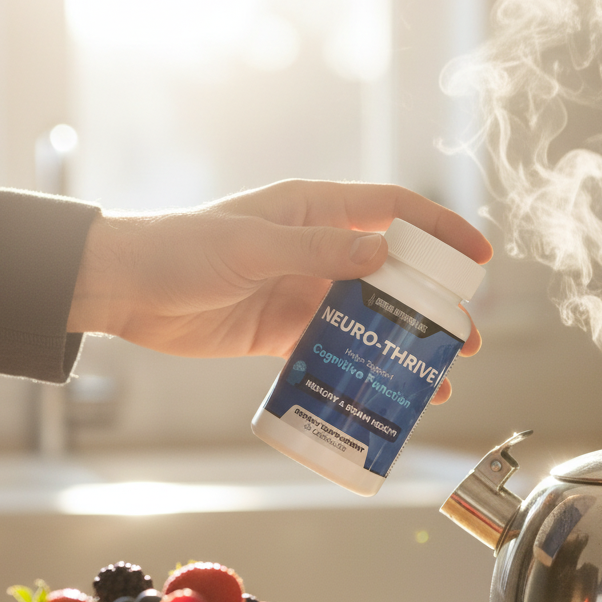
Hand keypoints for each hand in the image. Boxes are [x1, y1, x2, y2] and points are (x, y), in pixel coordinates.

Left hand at [67, 179, 492, 403]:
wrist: (124, 289)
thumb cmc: (181, 250)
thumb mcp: (252, 247)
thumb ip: (316, 252)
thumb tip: (382, 256)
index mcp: (312, 210)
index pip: (393, 211)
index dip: (440, 231)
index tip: (477, 259)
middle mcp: (314, 248)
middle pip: (389, 273)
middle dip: (430, 305)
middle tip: (464, 339)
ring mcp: (299, 291)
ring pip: (365, 319)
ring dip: (398, 346)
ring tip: (433, 380)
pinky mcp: (280, 331)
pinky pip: (330, 349)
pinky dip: (355, 368)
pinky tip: (378, 391)